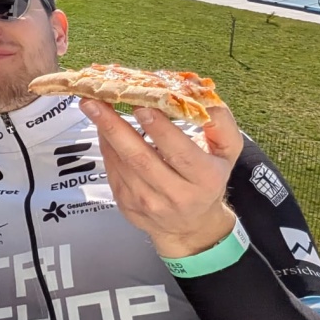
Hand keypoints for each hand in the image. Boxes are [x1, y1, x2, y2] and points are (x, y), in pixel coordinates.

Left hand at [79, 100, 243, 257]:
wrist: (191, 225)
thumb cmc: (208, 179)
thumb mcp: (227, 151)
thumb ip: (220, 123)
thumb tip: (201, 94)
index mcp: (205, 179)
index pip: (179, 153)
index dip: (159, 129)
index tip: (142, 105)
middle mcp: (176, 195)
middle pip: (140, 158)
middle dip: (115, 126)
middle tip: (96, 101)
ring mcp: (148, 203)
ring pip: (121, 163)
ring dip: (104, 132)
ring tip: (92, 106)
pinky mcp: (127, 205)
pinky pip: (112, 170)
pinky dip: (105, 145)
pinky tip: (101, 126)